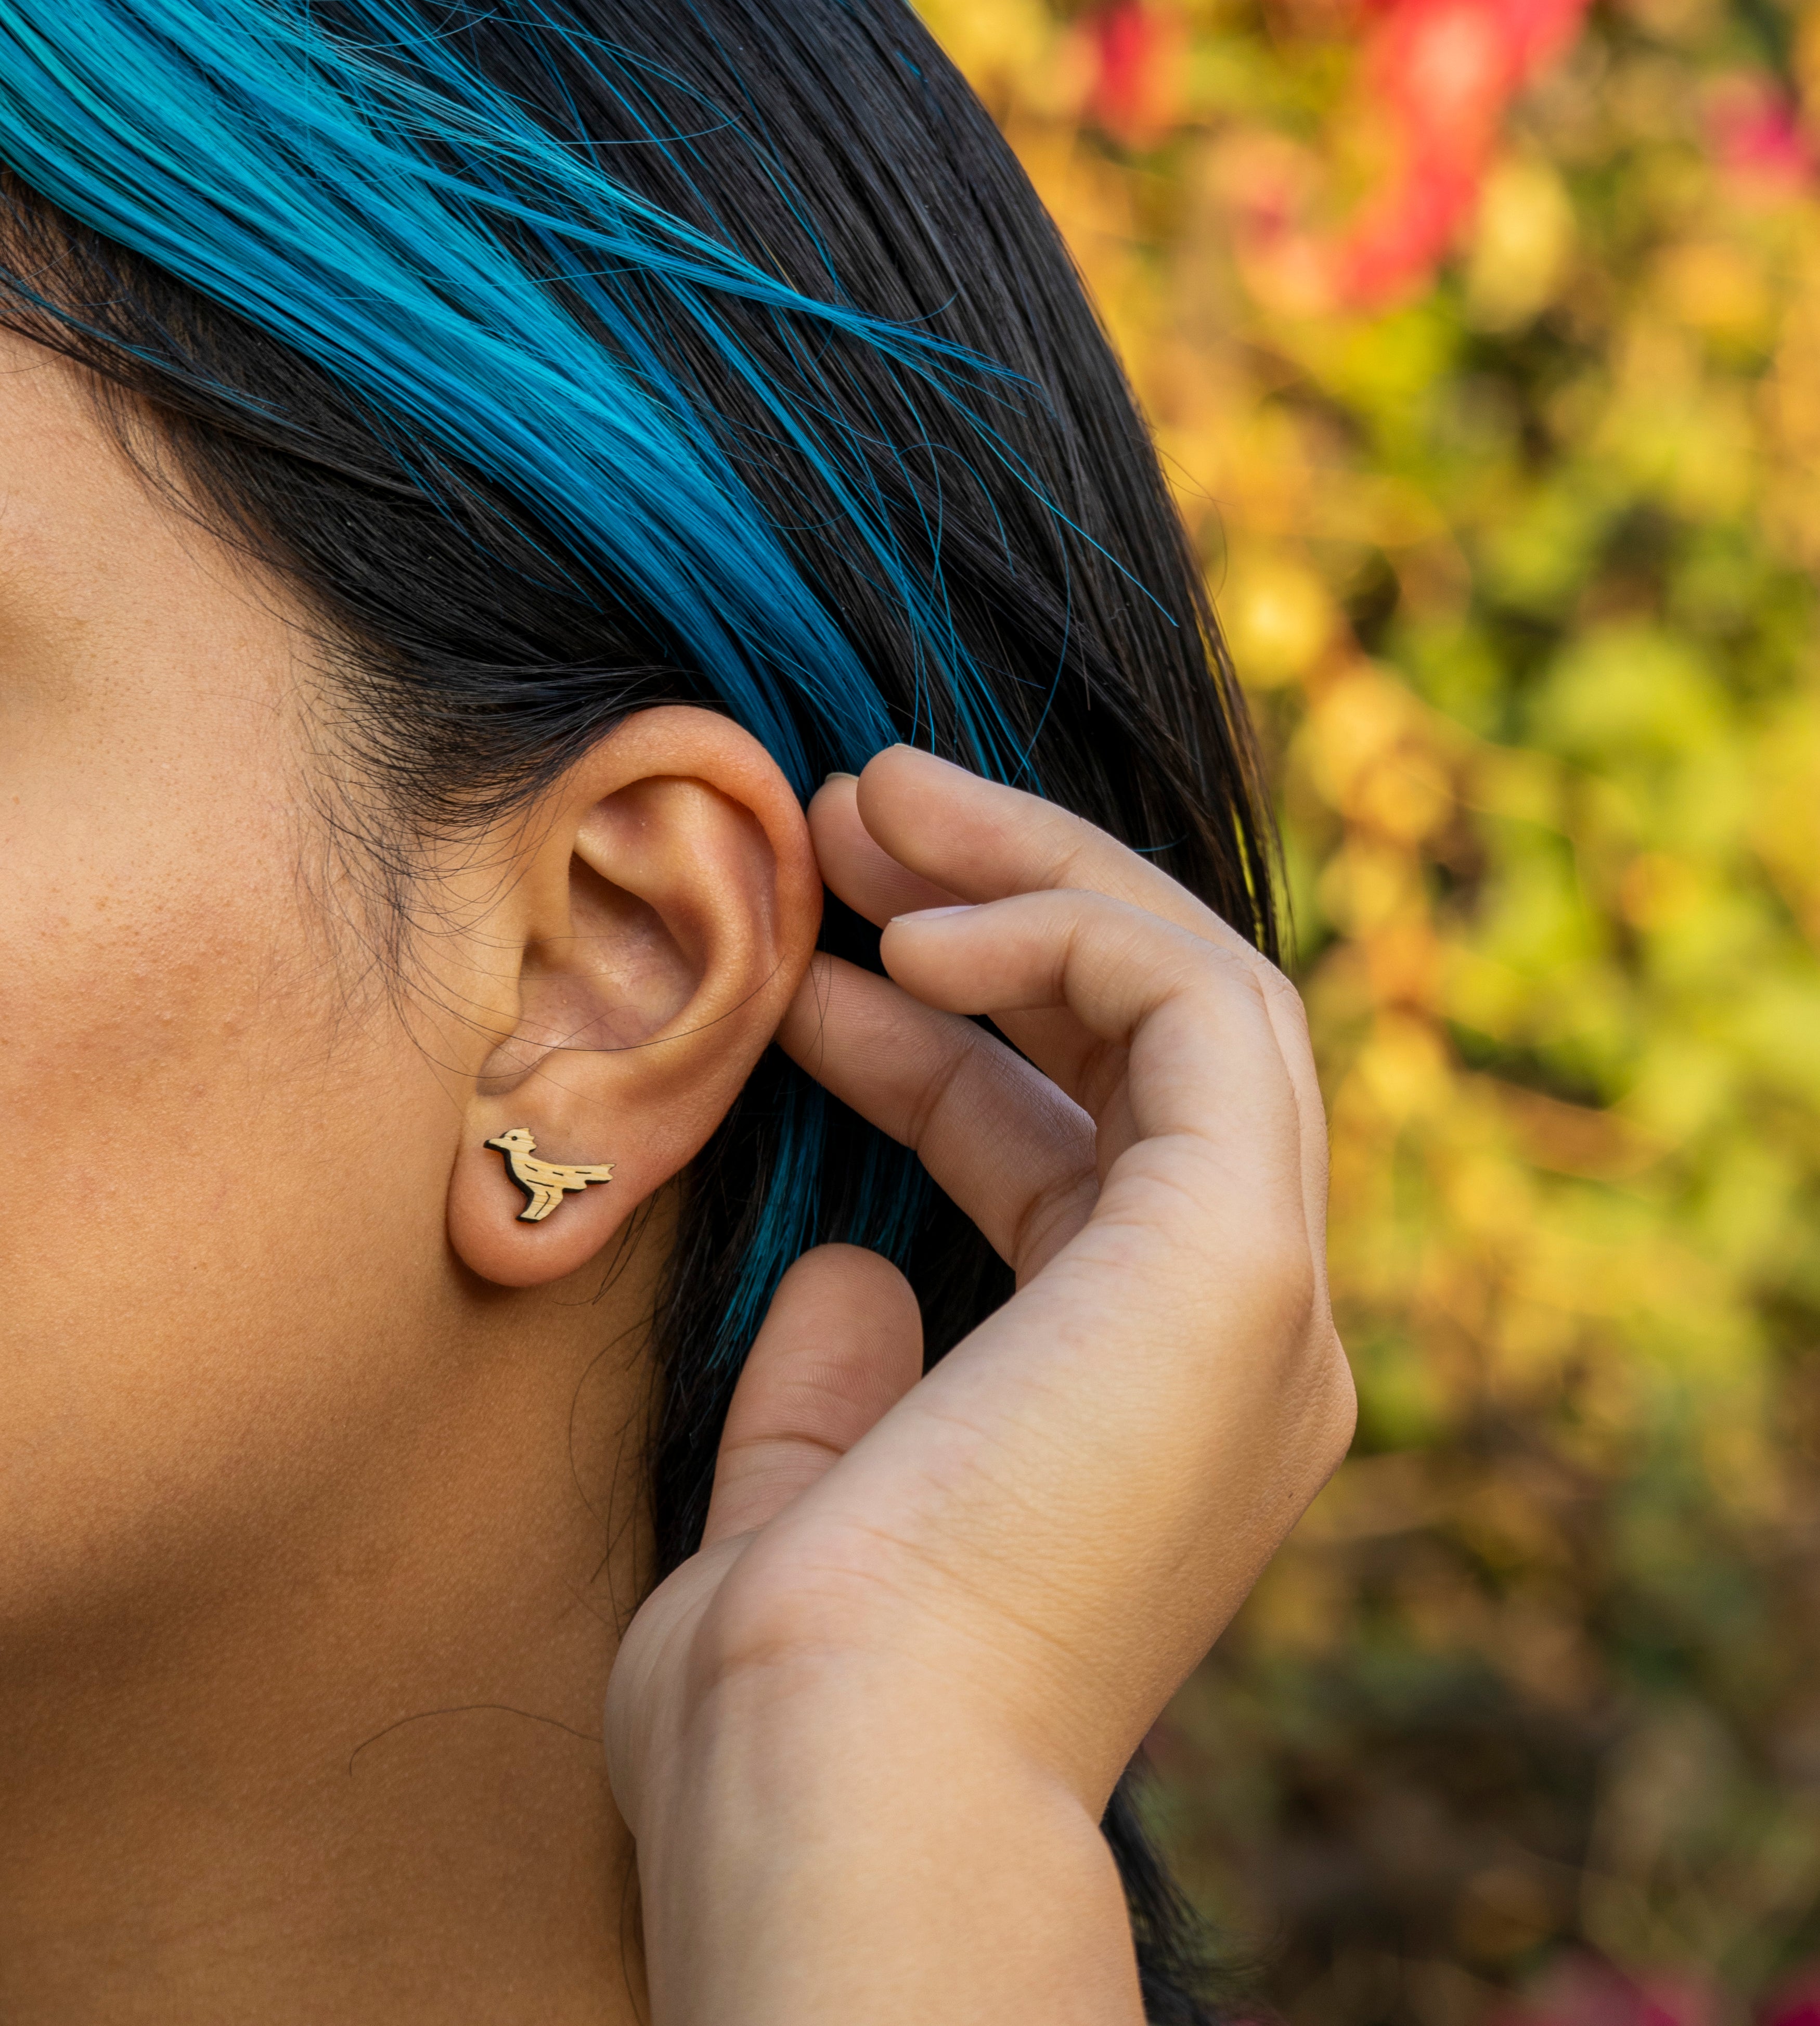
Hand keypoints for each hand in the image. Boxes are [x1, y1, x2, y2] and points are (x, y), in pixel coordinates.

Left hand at [605, 746, 1353, 2023]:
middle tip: (856, 815)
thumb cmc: (800, 1705)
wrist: (846, 1805)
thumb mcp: (805, 1508)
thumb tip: (850, 1269)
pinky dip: (1069, 934)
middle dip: (1006, 913)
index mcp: (1146, 1407)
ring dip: (1037, 880)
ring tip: (870, 805)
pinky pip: (1194, 1013)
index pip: (1073, 1158)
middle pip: (1155, 1050)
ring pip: (1198, 997)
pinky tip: (917, 931)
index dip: (937, 1046)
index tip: (804, 981)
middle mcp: (1235, 1346)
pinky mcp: (1240, 1254)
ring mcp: (1256, 1297)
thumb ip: (838, 1388)